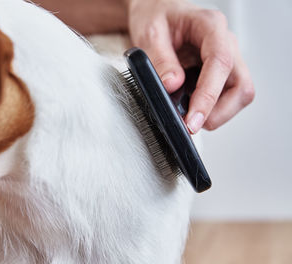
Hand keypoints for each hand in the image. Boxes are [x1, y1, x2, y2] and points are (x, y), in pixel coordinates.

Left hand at [126, 0, 254, 132]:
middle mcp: (224, 42)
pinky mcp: (220, 72)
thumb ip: (160, 59)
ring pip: (238, 93)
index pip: (220, 63)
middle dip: (219, 111)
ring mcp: (226, 58)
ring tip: (190, 117)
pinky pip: (227, 95)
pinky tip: (192, 108)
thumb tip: (172, 86)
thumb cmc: (155, 15)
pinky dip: (212, 108)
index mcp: (209, 26)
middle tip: (191, 124)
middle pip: (240, 84)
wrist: (156, 10)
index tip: (193, 119)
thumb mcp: (149, 33)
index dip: (208, 95)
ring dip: (217, 112)